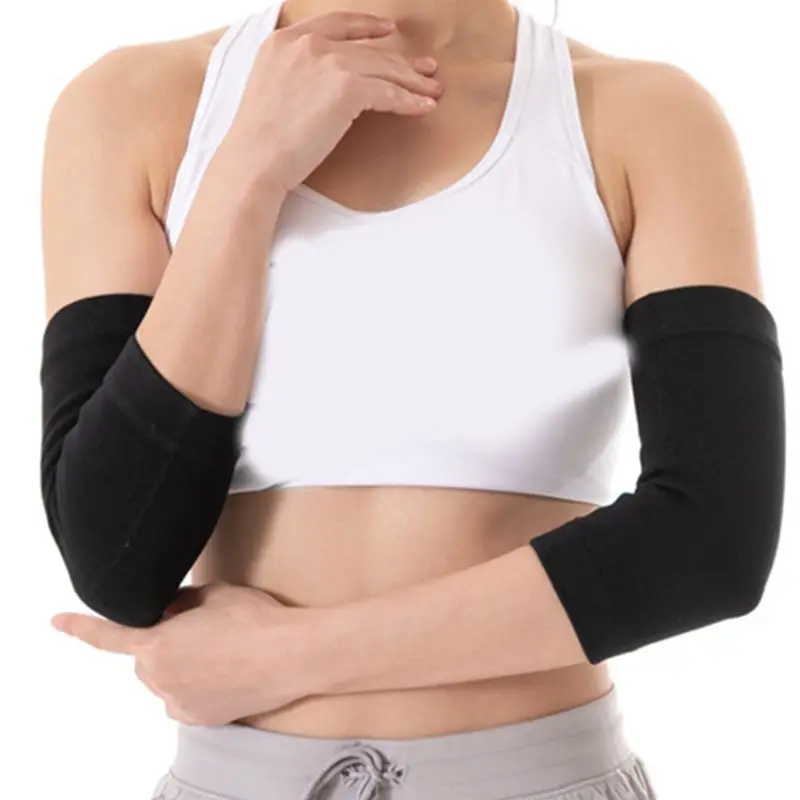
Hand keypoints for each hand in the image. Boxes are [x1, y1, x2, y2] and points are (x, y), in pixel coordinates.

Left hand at [51, 583, 314, 724]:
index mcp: (157, 643)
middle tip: (203, 632)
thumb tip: (170, 611)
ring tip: (223, 653)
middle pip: (148, 658)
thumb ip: (180, 602)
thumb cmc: (254, 619)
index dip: (80, 627)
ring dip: (182, 667)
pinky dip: (198, 688)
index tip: (58, 621)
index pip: (109, 636)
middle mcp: (160, 678)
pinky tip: (226, 674)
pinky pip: (185, 700)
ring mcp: (179, 702)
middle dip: (165, 645)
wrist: (289, 654)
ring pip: (167, 681)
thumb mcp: (215, 594)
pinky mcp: (200, 718)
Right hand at [224, 10, 443, 188]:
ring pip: (383, 69)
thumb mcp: (270, 89)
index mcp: (285, 40)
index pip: (336, 24)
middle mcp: (307, 43)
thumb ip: (295, 74)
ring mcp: (329, 62)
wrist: (255, 159)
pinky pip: (388, 92)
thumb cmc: (259, 141)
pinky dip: (409, 101)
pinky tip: (423, 108)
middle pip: (367, 49)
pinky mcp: (347, 87)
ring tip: (433, 91)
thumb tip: (322, 88)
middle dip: (402, 61)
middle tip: (426, 70)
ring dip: (412, 82)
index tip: (388, 31)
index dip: (367, 26)